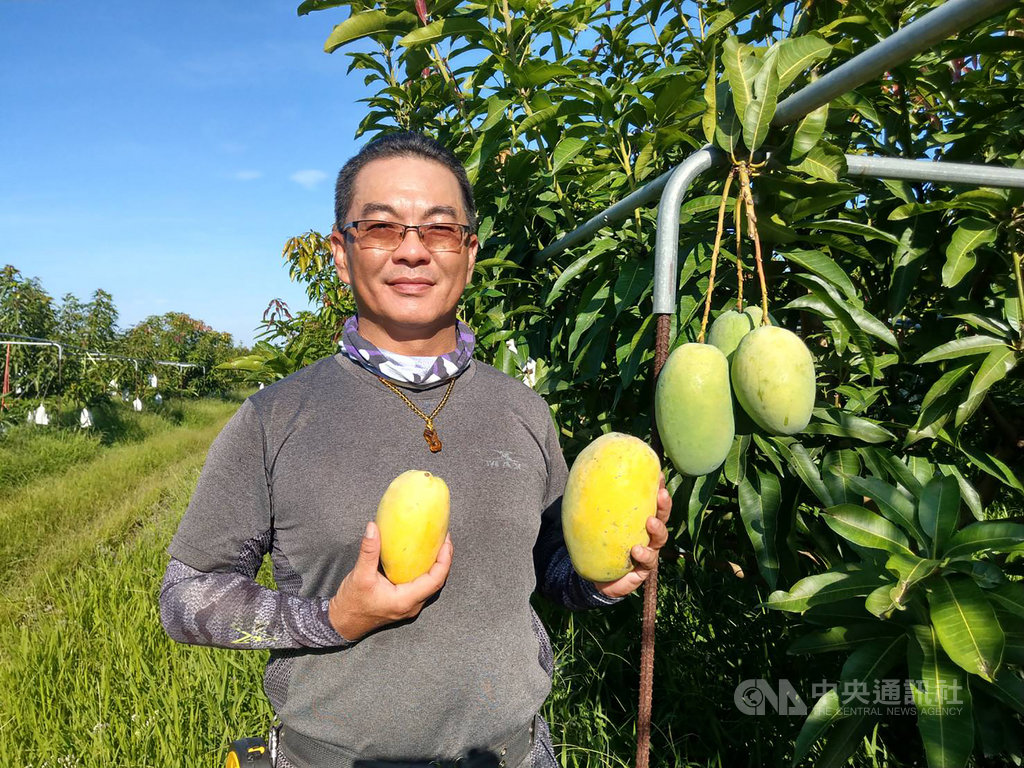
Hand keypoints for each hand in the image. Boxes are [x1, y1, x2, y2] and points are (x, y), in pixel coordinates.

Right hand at [328, 521, 452, 641]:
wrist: (342, 622)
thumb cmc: (351, 603)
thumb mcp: (359, 575)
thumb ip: (368, 551)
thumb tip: (373, 527)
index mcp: (405, 600)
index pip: (435, 580)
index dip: (445, 560)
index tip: (446, 542)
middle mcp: (411, 605)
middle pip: (437, 582)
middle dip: (444, 560)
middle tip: (444, 538)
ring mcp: (409, 605)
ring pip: (430, 584)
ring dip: (436, 565)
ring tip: (436, 545)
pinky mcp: (403, 602)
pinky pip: (421, 585)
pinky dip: (425, 570)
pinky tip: (421, 556)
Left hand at [592, 471, 671, 598]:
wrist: (595, 577)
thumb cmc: (597, 546)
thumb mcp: (593, 523)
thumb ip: (591, 505)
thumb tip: (581, 478)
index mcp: (637, 521)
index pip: (650, 501)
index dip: (656, 488)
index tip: (657, 474)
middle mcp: (647, 535)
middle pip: (662, 517)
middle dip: (664, 505)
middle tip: (661, 494)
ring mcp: (648, 552)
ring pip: (660, 539)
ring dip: (658, 528)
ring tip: (651, 522)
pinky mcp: (643, 569)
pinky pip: (648, 561)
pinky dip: (644, 554)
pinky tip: (636, 550)